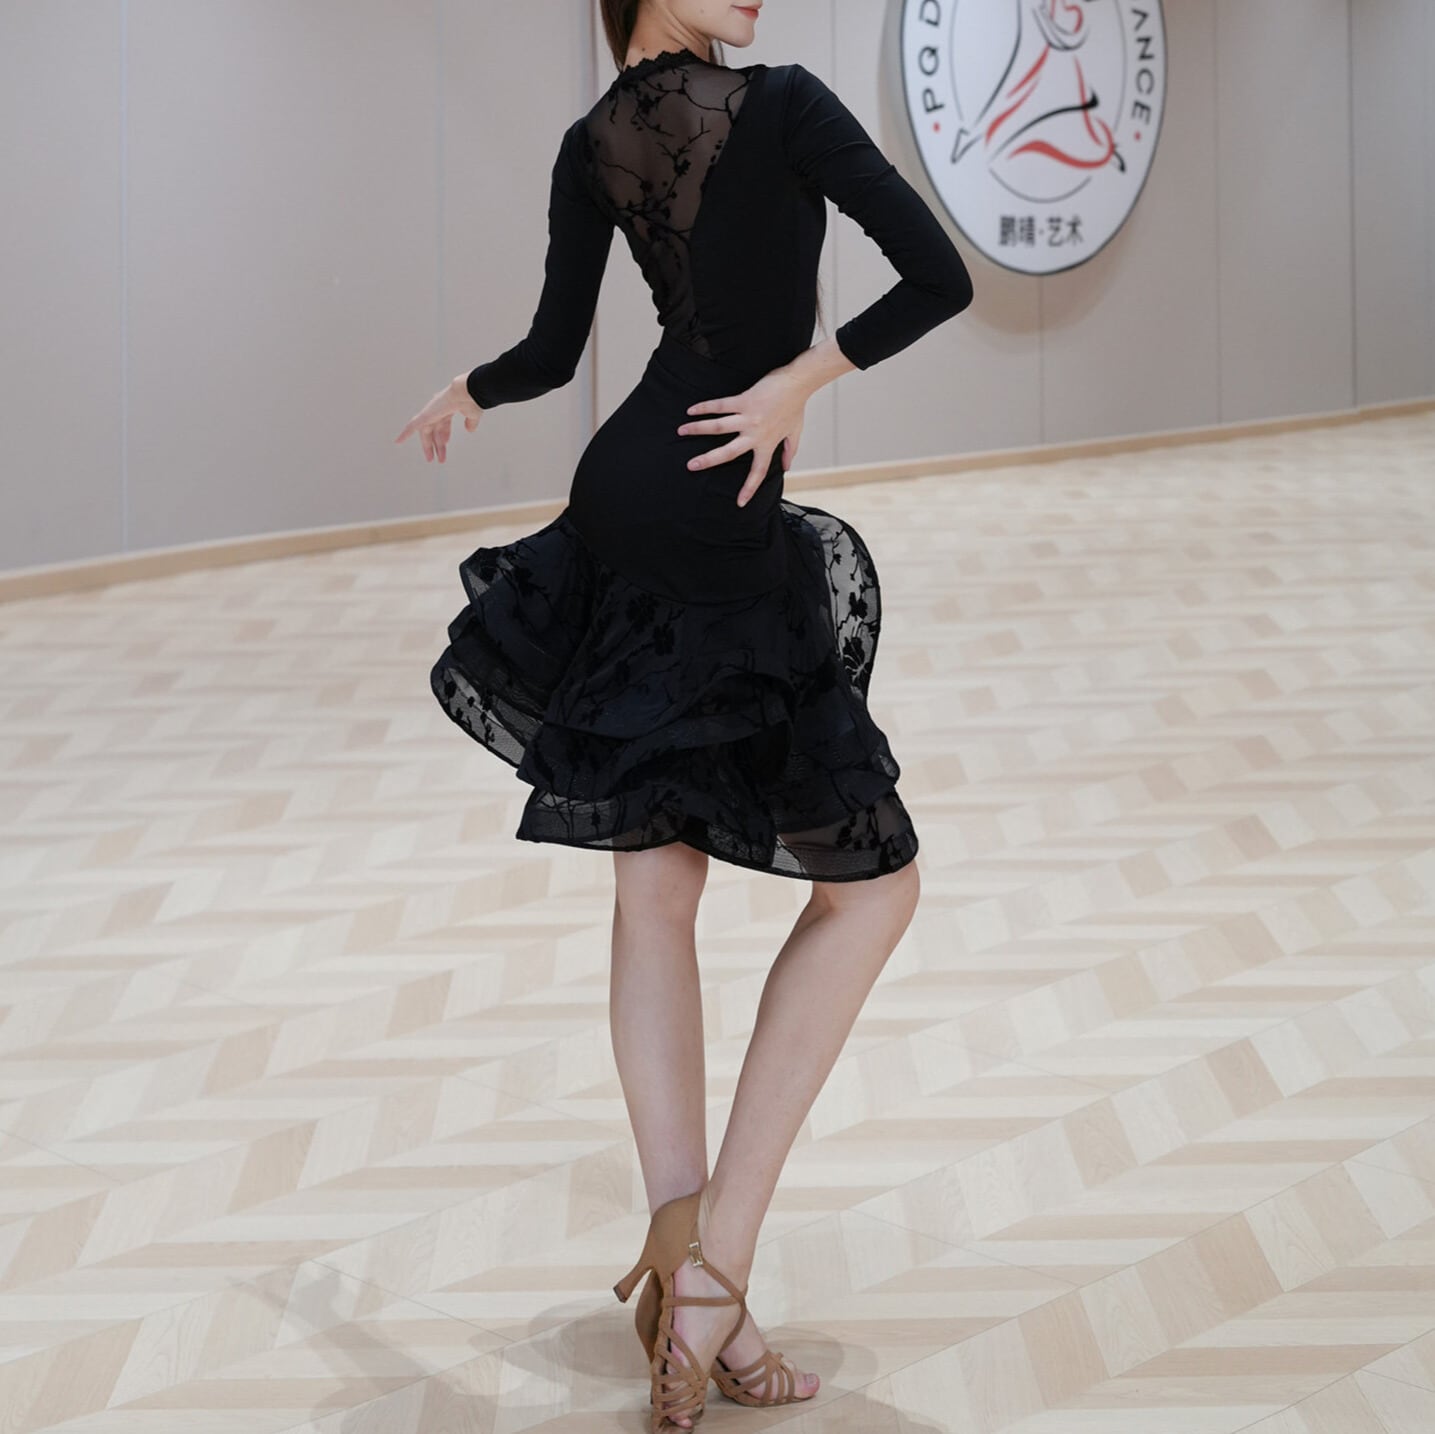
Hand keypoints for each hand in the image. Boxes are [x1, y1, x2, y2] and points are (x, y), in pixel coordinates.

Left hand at [395, 376, 483, 462]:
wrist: (468, 391)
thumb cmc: (472, 400)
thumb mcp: (472, 416)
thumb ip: (470, 423)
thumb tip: (470, 430)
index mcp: (448, 408)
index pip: (443, 424)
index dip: (443, 436)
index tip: (445, 444)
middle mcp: (438, 409)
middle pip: (434, 430)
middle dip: (435, 444)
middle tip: (436, 458)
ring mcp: (431, 412)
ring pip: (426, 432)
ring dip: (428, 446)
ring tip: (431, 459)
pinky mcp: (425, 415)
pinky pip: (412, 426)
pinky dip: (405, 434)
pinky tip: (398, 441)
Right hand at [677, 367, 808, 506]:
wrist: (798, 383)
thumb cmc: (796, 406)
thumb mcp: (795, 432)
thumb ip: (790, 451)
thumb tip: (787, 468)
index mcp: (768, 444)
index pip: (758, 472)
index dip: (749, 489)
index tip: (740, 504)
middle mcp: (756, 434)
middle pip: (728, 452)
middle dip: (708, 460)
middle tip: (691, 466)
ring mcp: (748, 417)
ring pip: (718, 427)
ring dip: (698, 429)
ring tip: (681, 431)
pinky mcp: (744, 400)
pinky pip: (720, 406)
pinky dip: (704, 407)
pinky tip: (691, 410)